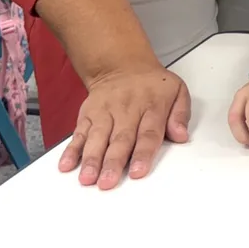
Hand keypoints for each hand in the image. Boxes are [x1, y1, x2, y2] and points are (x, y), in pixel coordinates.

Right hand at [58, 64, 190, 189]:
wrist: (122, 65)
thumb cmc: (152, 85)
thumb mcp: (177, 90)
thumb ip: (181, 114)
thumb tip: (181, 135)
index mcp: (152, 105)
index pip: (148, 133)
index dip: (143, 153)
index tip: (138, 171)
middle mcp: (127, 109)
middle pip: (120, 139)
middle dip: (113, 162)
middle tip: (108, 182)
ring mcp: (105, 111)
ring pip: (98, 137)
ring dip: (91, 159)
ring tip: (87, 178)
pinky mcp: (88, 114)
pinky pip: (79, 132)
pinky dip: (71, 149)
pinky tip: (67, 164)